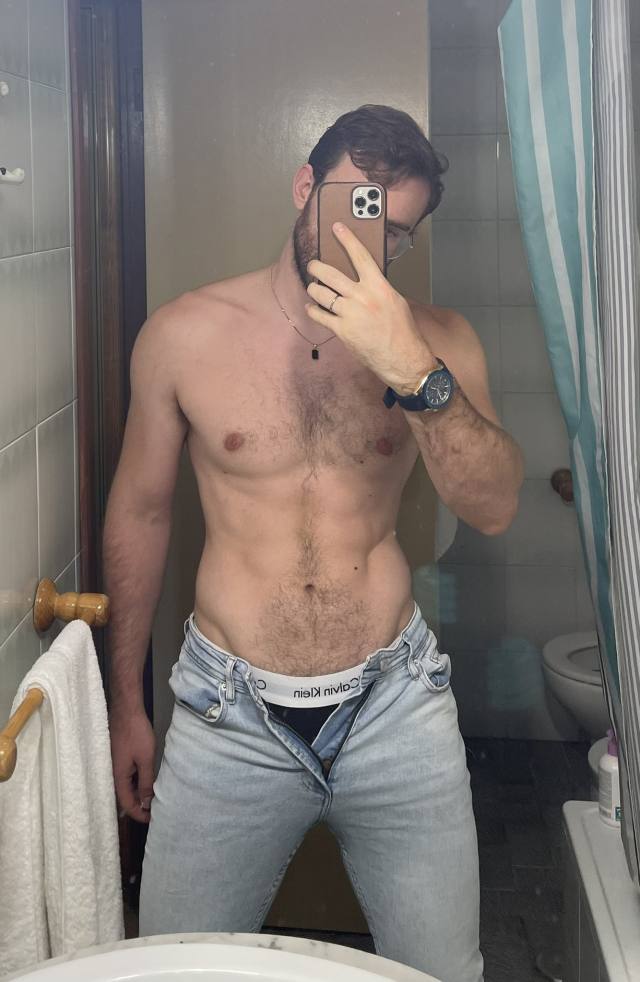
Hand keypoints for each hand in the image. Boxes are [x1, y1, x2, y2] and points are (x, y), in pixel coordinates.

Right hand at [109, 708, 155, 823]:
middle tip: (152, 812)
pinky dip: (134, 783)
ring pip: (124, 786)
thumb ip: (146, 782)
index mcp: (118, 777)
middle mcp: (112, 774)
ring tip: (151, 799)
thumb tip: (146, 803)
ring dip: (136, 794)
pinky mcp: (116, 758)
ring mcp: (113, 765)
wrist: (126, 710)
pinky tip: (144, 782)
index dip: (139, 814)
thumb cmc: (136, 733)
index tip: (152, 819)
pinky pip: (125, 776)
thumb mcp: (146, 759)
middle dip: (137, 806)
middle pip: (123, 797)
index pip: (127, 804)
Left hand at [305, 222, 437, 393]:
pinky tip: (311, 307)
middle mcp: (362, 297)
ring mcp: (350, 314)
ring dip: (314, 288)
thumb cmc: (402, 331)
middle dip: (317, 267)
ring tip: (313, 287)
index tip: (336, 228)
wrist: (402, 357)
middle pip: (331, 274)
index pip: (360, 256)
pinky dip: (312, 310)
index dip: (347, 239)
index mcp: (379, 286)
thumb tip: (363, 281)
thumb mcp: (395, 301)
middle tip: (313, 265)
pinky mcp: (341, 330)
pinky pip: (319, 315)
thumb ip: (377, 289)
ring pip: (321, 293)